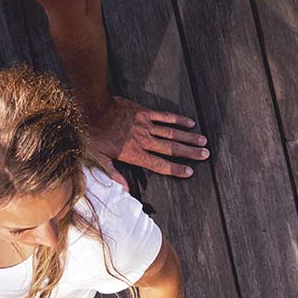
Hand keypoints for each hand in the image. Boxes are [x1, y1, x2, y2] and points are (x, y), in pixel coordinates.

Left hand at [89, 96, 209, 179]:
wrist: (92, 108)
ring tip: (203, 141)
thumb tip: (125, 189)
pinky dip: (178, 119)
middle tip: (205, 155)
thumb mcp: (98, 158)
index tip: (190, 171)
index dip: (176, 169)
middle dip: (190, 153)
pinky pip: (165, 116)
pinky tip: (190, 122)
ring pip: (172, 133)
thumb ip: (113, 173)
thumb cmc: (92, 134)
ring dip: (188, 137)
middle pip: (171, 149)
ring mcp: (146, 125)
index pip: (159, 164)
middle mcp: (144, 140)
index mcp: (134, 154)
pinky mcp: (144, 112)